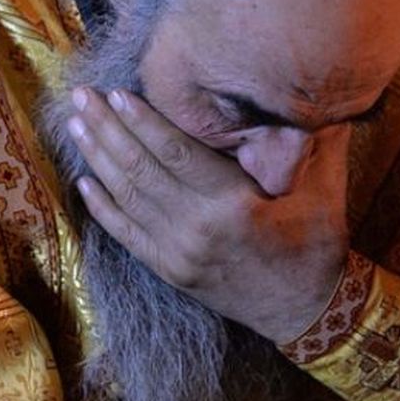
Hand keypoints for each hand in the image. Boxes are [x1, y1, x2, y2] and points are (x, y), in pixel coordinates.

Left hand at [67, 87, 349, 342]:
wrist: (307, 310)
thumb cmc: (317, 243)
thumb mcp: (323, 189)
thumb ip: (315, 140)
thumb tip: (315, 90)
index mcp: (231, 205)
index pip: (174, 152)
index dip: (142, 120)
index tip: (115, 91)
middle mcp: (196, 230)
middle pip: (140, 170)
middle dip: (107, 129)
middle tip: (80, 96)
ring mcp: (178, 255)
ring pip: (128, 198)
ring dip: (97, 159)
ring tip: (76, 125)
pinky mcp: (171, 272)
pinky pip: (127, 235)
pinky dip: (103, 208)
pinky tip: (84, 181)